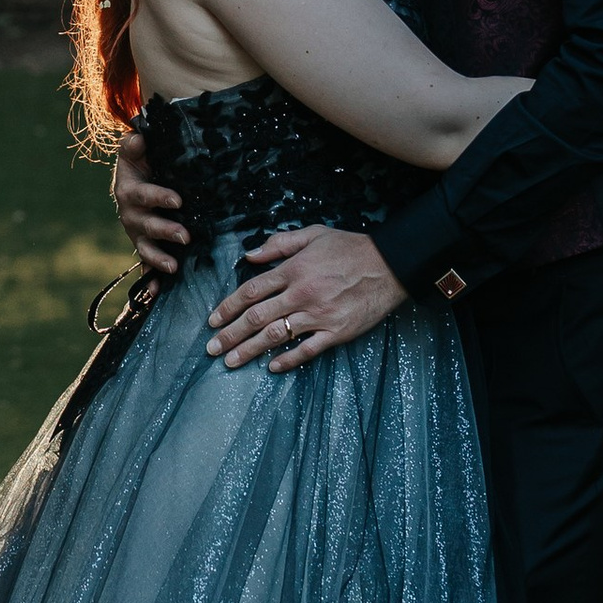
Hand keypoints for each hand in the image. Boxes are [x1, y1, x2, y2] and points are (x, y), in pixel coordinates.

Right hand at [111, 136, 189, 279]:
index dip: (158, 198)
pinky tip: (157, 291)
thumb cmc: (141, 161)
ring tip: (174, 266)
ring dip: (158, 258)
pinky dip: (150, 279)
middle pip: (145, 225)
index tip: (178, 200)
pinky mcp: (144, 245)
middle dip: (165, 231)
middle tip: (185, 236)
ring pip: (145, 248)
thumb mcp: (135, 149)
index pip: (142, 195)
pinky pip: (146, 264)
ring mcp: (137, 233)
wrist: (136, 177)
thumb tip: (139, 137)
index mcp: (128, 191)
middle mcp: (130, 215)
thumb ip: (134, 144)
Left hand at [208, 225, 404, 370]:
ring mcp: (318, 315)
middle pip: (257, 317)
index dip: (228, 307)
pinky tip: (271, 367)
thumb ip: (279, 244)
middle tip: (212, 349)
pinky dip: (288, 359)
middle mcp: (301, 294)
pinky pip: (308, 349)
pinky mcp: (336, 331)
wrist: (389, 265)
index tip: (213, 321)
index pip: (251, 291)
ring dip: (250, 350)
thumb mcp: (313, 235)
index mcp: (293, 270)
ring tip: (231, 361)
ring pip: (276, 336)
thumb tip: (250, 255)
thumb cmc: (350, 248)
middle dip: (231, 334)